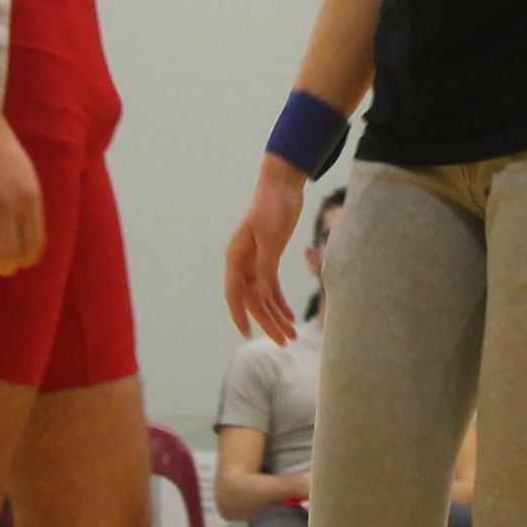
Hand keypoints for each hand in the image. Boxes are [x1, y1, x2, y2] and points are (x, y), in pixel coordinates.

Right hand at [226, 157, 306, 342]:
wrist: (283, 184)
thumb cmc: (273, 207)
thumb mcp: (271, 237)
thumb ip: (266, 266)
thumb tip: (264, 294)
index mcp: (235, 257)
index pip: (235, 293)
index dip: (240, 315)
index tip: (248, 334)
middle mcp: (242, 263)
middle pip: (253, 300)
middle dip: (268, 322)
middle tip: (284, 342)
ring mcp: (255, 262)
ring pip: (264, 296)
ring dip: (276, 316)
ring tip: (292, 335)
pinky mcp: (269, 258)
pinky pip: (273, 287)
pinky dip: (281, 302)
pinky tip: (290, 317)